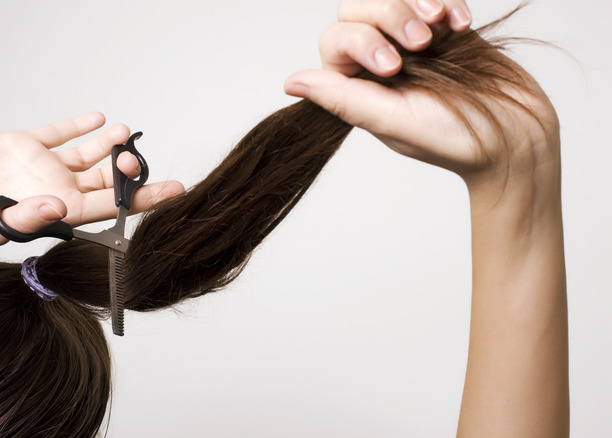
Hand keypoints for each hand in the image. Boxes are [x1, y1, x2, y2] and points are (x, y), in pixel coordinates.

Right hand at [0, 112, 183, 254]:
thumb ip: (28, 216)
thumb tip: (58, 204)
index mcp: (61, 214)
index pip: (112, 208)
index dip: (145, 199)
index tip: (176, 190)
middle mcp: (59, 190)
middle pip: (106, 180)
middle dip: (127, 170)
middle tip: (136, 158)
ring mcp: (43, 167)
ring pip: (87, 155)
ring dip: (108, 144)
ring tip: (125, 132)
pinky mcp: (24, 146)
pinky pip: (58, 133)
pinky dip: (77, 125)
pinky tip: (97, 118)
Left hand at [284, 0, 558, 191]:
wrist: (517, 137)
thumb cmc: (456, 139)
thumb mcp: (394, 121)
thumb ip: (343, 99)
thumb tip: (290, 83)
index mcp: (357, 87)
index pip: (335, 40)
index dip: (360, 41)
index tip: (393, 66)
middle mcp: (378, 62)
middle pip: (357, 7)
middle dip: (389, 13)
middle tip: (422, 42)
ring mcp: (412, 42)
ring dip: (416, 0)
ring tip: (443, 25)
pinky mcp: (445, 27)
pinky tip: (462, 24)